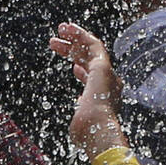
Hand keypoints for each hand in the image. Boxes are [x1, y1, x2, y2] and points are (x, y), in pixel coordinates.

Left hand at [50, 23, 124, 158]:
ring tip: (60, 29)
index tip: (72, 67)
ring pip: (91, 50)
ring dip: (76, 38)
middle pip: (90, 62)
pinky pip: (93, 45)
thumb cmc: (87, 135)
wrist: (97, 133)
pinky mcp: (103, 67)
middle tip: (56, 43)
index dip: (83, 72)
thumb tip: (80, 103)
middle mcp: (109, 84)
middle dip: (73, 51)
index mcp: (104, 98)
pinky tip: (68, 29)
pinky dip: (80, 35)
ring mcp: (107, 75)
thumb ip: (81, 111)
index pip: (94, 81)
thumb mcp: (81, 123)